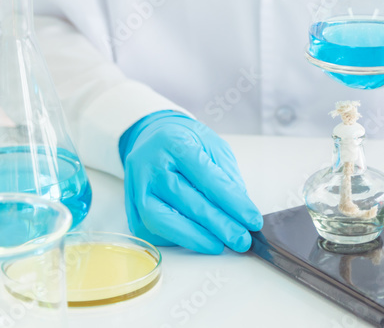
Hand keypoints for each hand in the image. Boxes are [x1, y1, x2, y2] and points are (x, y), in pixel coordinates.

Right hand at [120, 111, 262, 253]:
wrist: (151, 139)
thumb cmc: (185, 143)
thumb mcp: (212, 145)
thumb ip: (226, 174)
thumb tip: (240, 210)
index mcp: (173, 143)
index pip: (206, 176)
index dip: (232, 202)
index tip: (252, 219)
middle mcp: (149, 165)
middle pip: (186, 200)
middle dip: (218, 224)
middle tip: (241, 239)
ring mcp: (136, 188)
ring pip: (162, 219)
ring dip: (195, 237)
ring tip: (221, 245)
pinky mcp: (132, 209)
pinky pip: (153, 230)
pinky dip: (178, 239)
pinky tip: (200, 240)